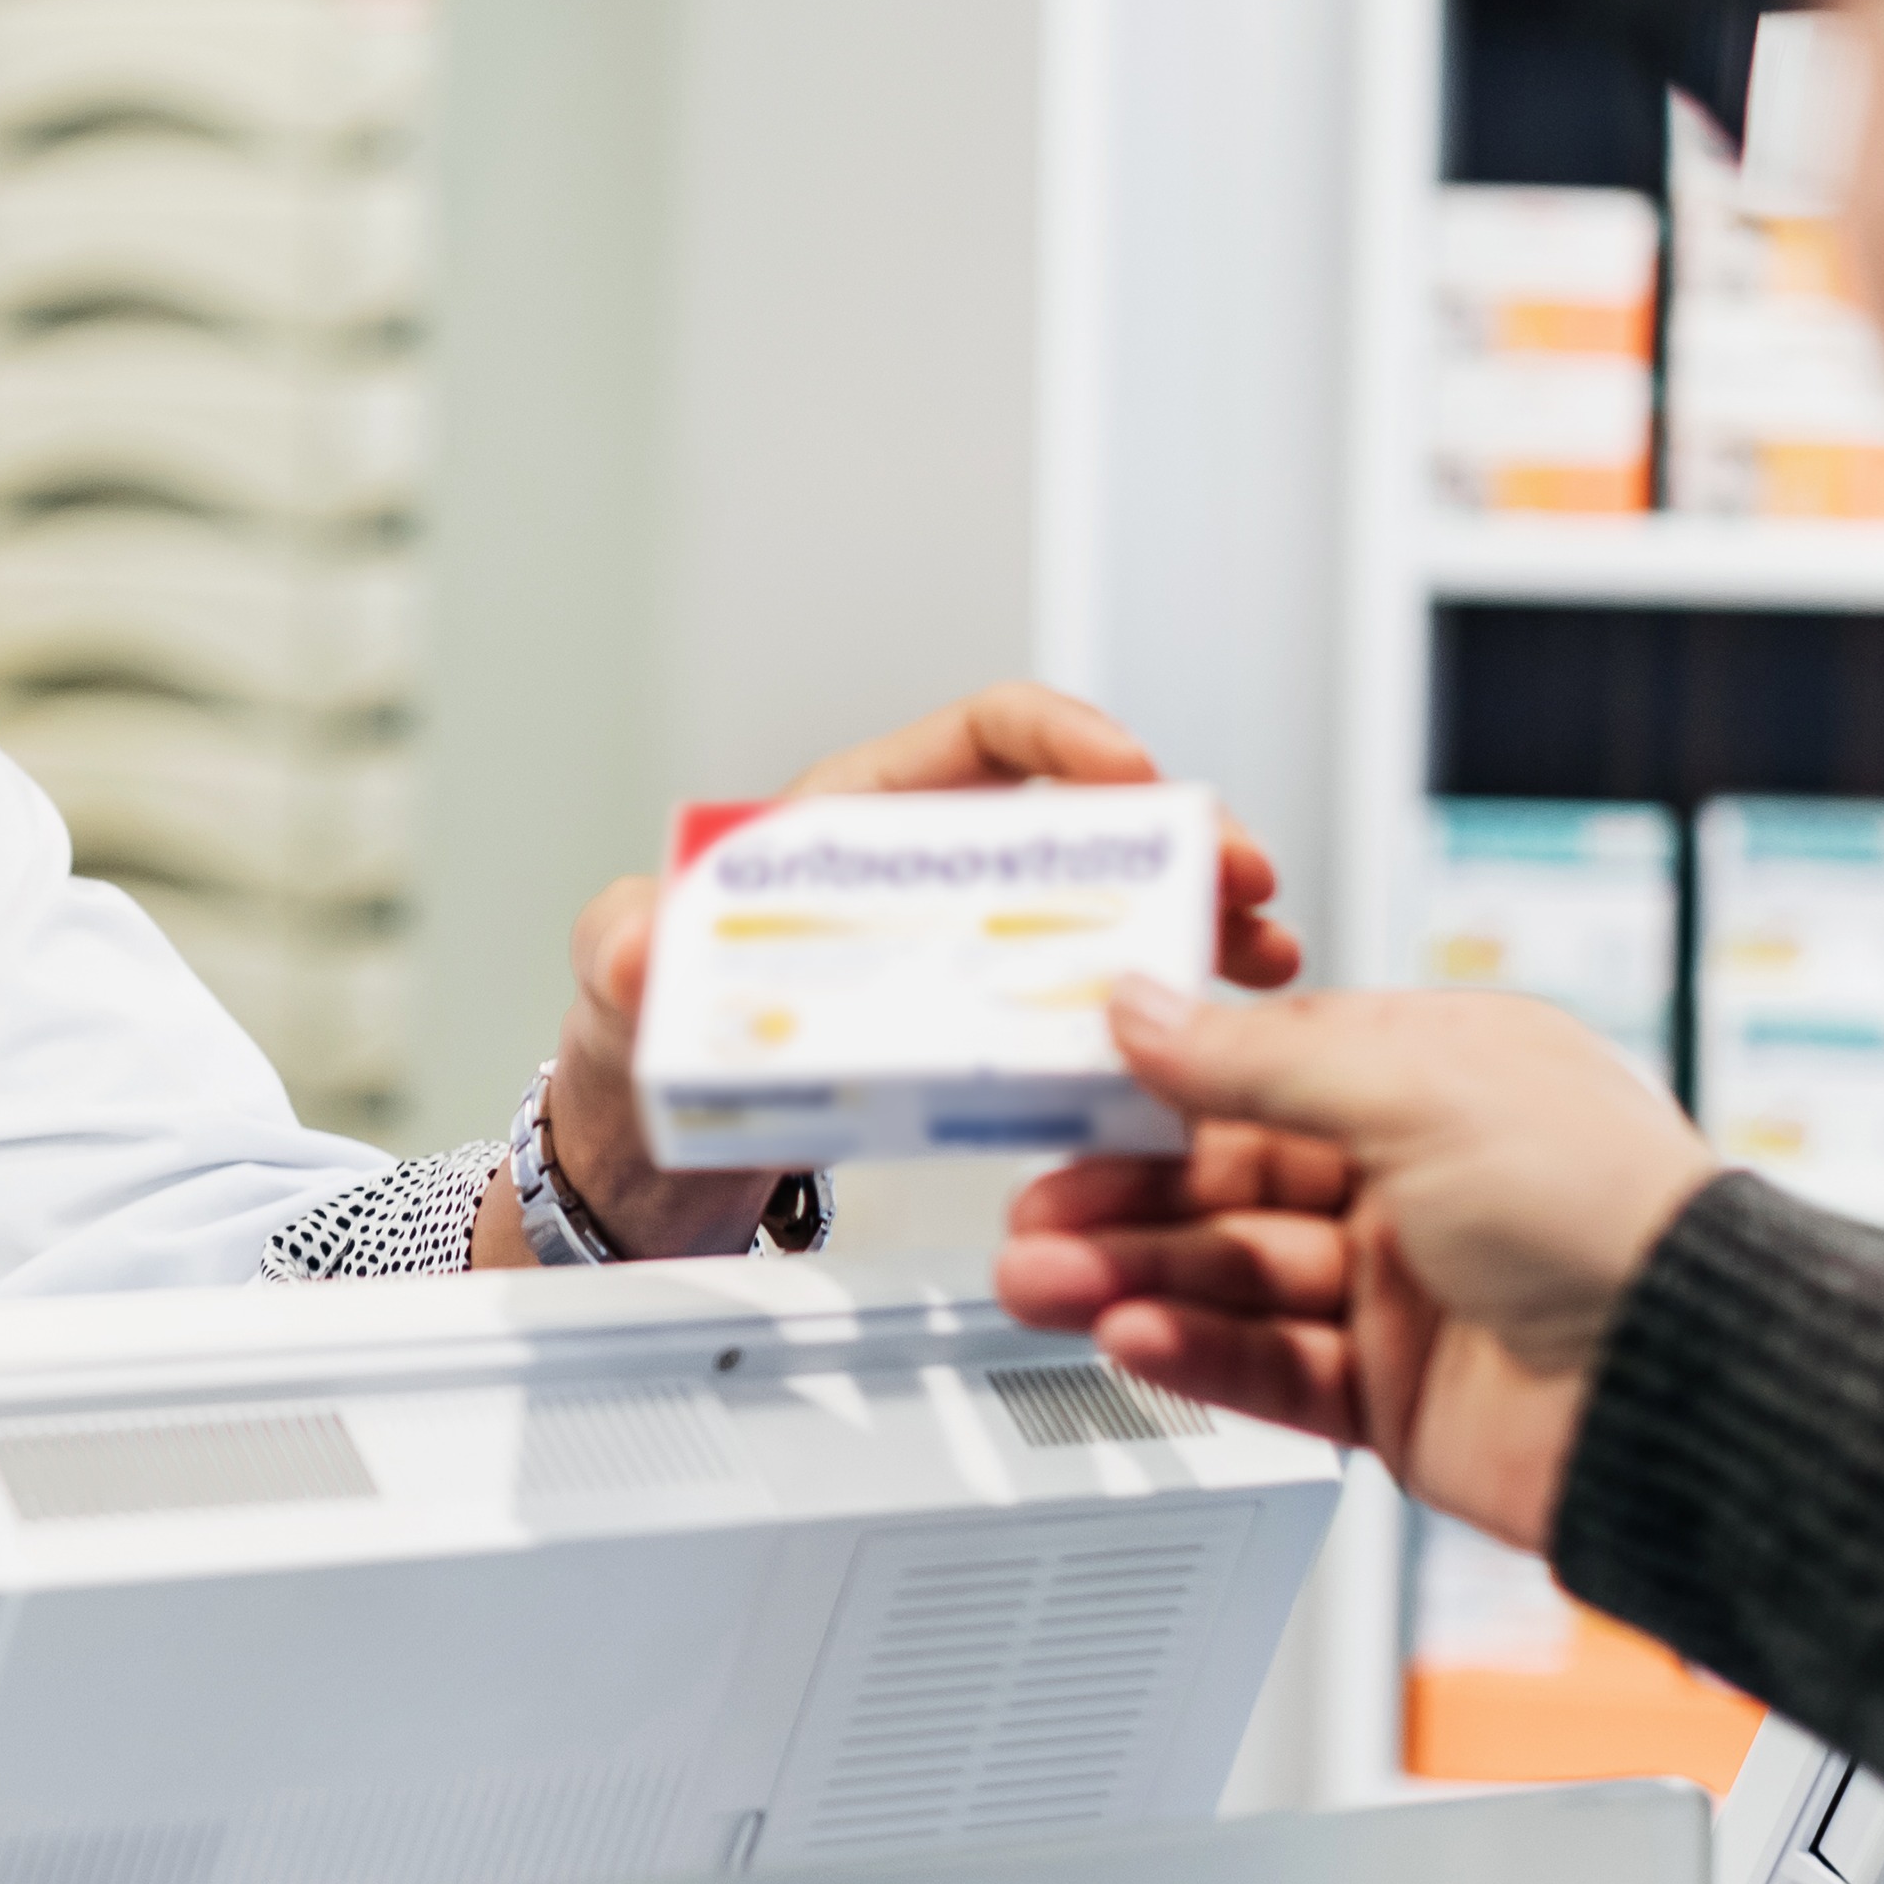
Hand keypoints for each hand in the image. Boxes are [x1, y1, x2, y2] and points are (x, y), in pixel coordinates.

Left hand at [516, 684, 1308, 1262]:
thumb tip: (637, 943)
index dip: (1064, 739)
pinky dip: (1156, 1009)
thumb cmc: (636, 1031)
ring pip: (1104, 908)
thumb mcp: (621, 978)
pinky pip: (1085, 1002)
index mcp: (852, 824)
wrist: (649, 1147)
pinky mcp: (981, 1030)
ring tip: (1262, 957)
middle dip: (1176, 837)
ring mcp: (962, 952)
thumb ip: (624, 948)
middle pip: (1078, 821)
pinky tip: (1207, 1039)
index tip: (1129, 774)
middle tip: (1244, 882)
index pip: (981, 737)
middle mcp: (926, 876)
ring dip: (1193, 920)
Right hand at [992, 985, 1718, 1551]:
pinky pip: (1266, 1366)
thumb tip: (1144, 1006)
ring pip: (1232, 1276)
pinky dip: (1192, 1350)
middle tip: (1030, 1211)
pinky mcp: (1395, 1399)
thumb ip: (1259, 1056)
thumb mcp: (1418, 1087)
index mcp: (1442, 1078)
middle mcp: (1421, 1181)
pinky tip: (1127, 1334)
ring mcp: (1406, 1294)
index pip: (1263, 1069)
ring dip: (1131, 1276)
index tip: (1063, 1087)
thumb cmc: (1611, 1216)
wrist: (1689, 1394)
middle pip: (1230, 1181)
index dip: (1160, 1081)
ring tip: (1041, 1284)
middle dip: (1121, 1196)